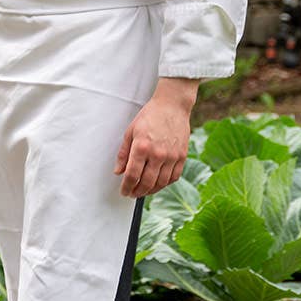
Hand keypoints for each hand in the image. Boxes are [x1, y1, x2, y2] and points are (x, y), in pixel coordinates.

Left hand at [115, 77, 197, 198]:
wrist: (172, 106)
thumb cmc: (150, 116)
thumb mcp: (131, 131)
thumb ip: (123, 153)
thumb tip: (118, 171)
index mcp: (142, 147)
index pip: (132, 175)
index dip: (126, 187)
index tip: (124, 191)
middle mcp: (157, 154)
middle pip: (146, 182)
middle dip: (137, 192)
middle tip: (132, 194)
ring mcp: (172, 156)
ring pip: (161, 183)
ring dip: (150, 191)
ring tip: (143, 191)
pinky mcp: (182, 156)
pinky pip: (174, 177)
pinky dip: (165, 184)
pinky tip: (158, 183)